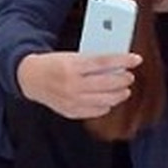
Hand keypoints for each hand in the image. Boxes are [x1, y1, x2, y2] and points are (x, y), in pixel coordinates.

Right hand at [16, 51, 142, 118]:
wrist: (31, 78)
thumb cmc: (54, 64)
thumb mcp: (72, 55)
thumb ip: (93, 60)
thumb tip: (118, 64)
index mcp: (72, 65)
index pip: (104, 62)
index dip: (123, 61)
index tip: (136, 59)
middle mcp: (72, 84)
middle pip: (107, 83)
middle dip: (123, 80)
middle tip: (129, 77)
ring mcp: (71, 100)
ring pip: (104, 101)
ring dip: (119, 95)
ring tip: (124, 90)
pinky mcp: (70, 111)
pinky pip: (95, 111)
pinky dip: (105, 106)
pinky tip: (109, 101)